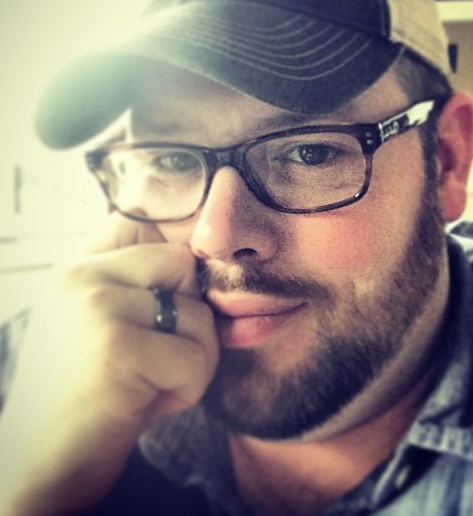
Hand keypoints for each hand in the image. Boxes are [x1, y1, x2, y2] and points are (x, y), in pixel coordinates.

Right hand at [0, 214, 218, 514]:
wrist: (47, 464)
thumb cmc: (95, 392)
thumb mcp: (113, 325)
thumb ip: (148, 286)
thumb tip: (218, 261)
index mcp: (79, 267)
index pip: (145, 216)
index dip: (180, 245)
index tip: (185, 283)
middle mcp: (81, 275)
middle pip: (186, 266)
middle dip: (192, 319)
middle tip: (158, 358)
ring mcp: (95, 305)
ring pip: (199, 314)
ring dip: (192, 360)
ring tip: (147, 383)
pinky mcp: (116, 345)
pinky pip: (196, 356)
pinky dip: (186, 389)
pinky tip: (145, 405)